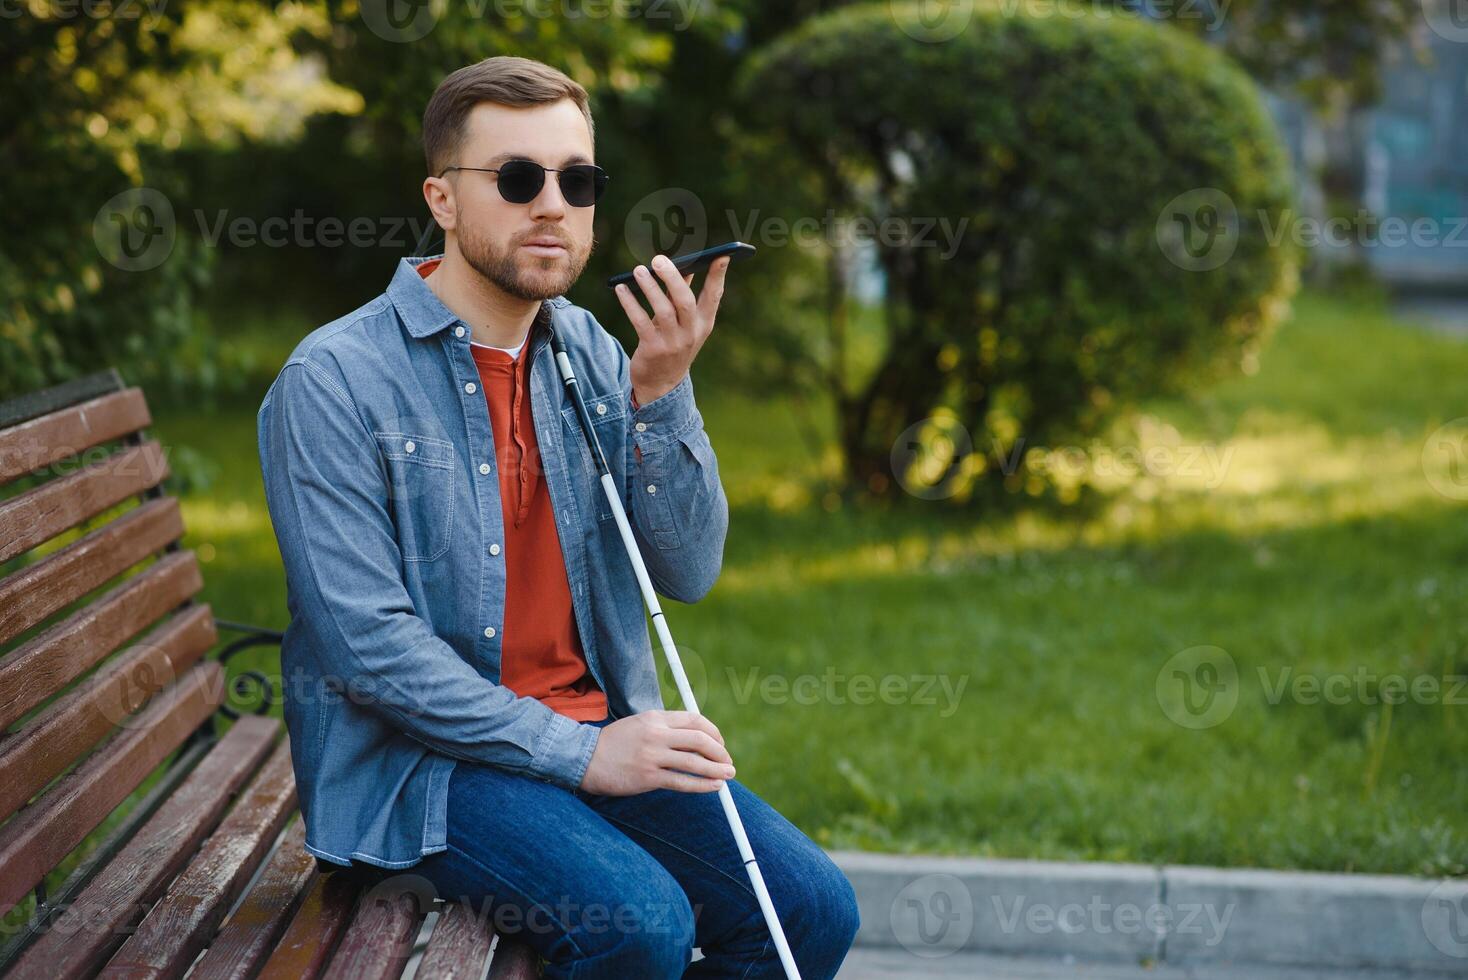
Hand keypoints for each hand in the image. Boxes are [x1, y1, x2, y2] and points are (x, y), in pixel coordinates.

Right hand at [578, 709, 735, 794]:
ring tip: (729, 775)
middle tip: (728, 761)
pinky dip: (702, 785)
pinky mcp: (648, 777)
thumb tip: (694, 739)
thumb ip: (664, 727)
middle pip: (699, 739)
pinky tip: (714, 787)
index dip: (713, 732)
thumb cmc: (614, 743)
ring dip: (717, 769)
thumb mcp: (640, 724)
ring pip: (694, 762)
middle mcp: (656, 734)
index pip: (694, 720)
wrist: (584, 759)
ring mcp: (652, 756)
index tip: (720, 743)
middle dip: (720, 751)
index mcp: (655, 717)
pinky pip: (682, 782)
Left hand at [616, 254, 729, 406]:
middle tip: (659, 259)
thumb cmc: (673, 344)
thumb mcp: (683, 323)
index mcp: (704, 323)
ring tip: (639, 270)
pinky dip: (630, 303)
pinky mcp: (653, 349)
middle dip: (673, 278)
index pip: (714, 296)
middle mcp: (691, 333)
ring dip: (650, 288)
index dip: (718, 276)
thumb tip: (681, 266)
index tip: (722, 255)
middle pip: (686, 301)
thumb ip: (681, 297)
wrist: (661, 384)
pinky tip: (621, 289)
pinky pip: (640, 322)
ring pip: (663, 310)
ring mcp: (673, 343)